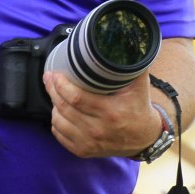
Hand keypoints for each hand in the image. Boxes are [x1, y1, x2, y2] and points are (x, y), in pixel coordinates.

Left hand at [43, 71, 160, 157]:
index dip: (61, 85)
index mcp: (110, 112)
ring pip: (58, 122)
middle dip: (52, 90)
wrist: (145, 139)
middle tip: (49, 78)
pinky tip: (59, 112)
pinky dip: (56, 123)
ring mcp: (90, 143)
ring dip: (53, 105)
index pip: (76, 98)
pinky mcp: (84, 151)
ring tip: (55, 93)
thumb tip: (126, 41)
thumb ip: (132, 65)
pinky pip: (60, 135)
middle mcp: (98, 130)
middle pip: (64, 108)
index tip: (54, 74)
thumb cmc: (140, 108)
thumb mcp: (139, 86)